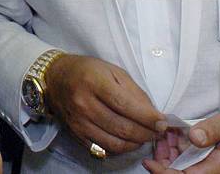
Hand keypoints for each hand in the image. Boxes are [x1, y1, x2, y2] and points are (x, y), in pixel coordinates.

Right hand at [45, 54, 163, 154]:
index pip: (125, 105)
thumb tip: (153, 113)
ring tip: (146, 136)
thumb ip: (133, 91)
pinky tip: (129, 141)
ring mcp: (79, 122)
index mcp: (94, 82)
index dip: (147, 117)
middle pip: (121, 127)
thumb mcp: (112, 70)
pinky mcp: (77, 135)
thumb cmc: (88, 70)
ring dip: (136, 143)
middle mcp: (84, 104)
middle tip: (159, 131)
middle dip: (146, 132)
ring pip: (114, 143)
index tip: (163, 122)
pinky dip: (120, 149)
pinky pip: (103, 149)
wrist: (56, 78)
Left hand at [142, 101, 219, 172]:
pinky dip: (190, 159)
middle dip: (169, 167)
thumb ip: (212, 128)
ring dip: (178, 163)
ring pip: (197, 173)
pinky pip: (206, 169)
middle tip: (154, 151)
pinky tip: (182, 145)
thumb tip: (193, 136)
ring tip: (165, 144)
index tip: (151, 164)